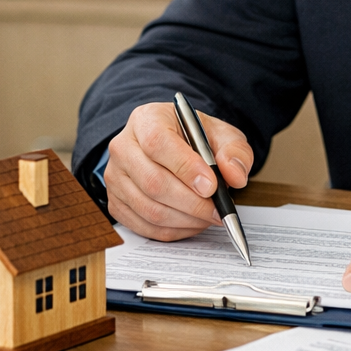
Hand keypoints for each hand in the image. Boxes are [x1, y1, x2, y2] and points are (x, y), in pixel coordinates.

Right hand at [105, 101, 252, 240]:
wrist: (171, 147)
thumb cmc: (193, 139)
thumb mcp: (220, 134)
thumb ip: (234, 151)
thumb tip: (235, 176)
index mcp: (146, 119)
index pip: (157, 143)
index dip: (185, 167)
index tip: (211, 185)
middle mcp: (123, 147)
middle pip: (153, 182)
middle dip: (192, 202)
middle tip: (218, 209)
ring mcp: (115, 177)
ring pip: (149, 209)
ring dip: (186, 220)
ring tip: (209, 215)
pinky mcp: (116, 203)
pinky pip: (144, 227)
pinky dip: (174, 231)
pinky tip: (192, 222)